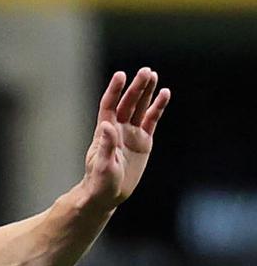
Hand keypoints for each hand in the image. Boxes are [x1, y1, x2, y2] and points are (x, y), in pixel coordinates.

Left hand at [81, 67, 170, 209]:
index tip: (121, 75)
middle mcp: (118, 128)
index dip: (115, 90)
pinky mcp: (144, 141)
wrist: (109, 194)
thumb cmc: (100, 181)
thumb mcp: (103, 165)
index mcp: (105, 131)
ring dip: (147, 92)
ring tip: (153, 75)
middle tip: (146, 71)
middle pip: (128, 103)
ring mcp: (132, 133)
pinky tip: (165, 94)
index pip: (109, 105)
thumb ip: (105, 146)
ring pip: (140, 108)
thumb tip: (106, 125)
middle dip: (136, 87)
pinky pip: (152, 120)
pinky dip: (158, 107)